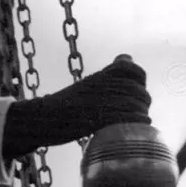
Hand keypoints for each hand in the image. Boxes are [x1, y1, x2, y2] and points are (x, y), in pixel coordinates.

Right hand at [2, 56, 151, 160]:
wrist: (44, 118)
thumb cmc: (66, 104)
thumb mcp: (89, 82)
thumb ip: (111, 72)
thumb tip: (128, 57)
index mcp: (104, 74)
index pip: (136, 72)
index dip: (140, 82)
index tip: (135, 91)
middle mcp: (106, 84)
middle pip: (140, 92)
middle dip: (141, 104)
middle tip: (134, 114)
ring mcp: (105, 100)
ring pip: (137, 106)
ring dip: (141, 116)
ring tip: (135, 123)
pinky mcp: (102, 117)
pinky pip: (130, 118)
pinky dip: (137, 123)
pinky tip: (134, 129)